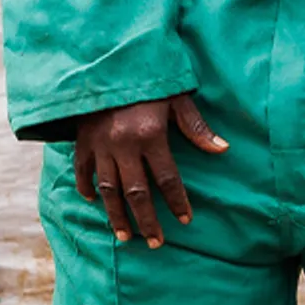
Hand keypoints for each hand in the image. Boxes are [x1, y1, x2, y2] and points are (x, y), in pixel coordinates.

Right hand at [68, 94, 228, 247]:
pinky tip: (92, 201)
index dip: (178, 202)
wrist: (104, 61)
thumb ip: (196, 127)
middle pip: (137, 193)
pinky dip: (87, 186)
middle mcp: (123, 145)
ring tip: (125, 236)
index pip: (167, 179)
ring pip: (109, 189)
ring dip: (117, 215)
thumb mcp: (175, 97)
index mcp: (150, 135)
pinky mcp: (83, 140)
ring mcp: (100, 145)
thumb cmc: (146, 80)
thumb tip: (222, 149)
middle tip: (156, 243)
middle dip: (147, 221)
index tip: (185, 221)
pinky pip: (83, 170)